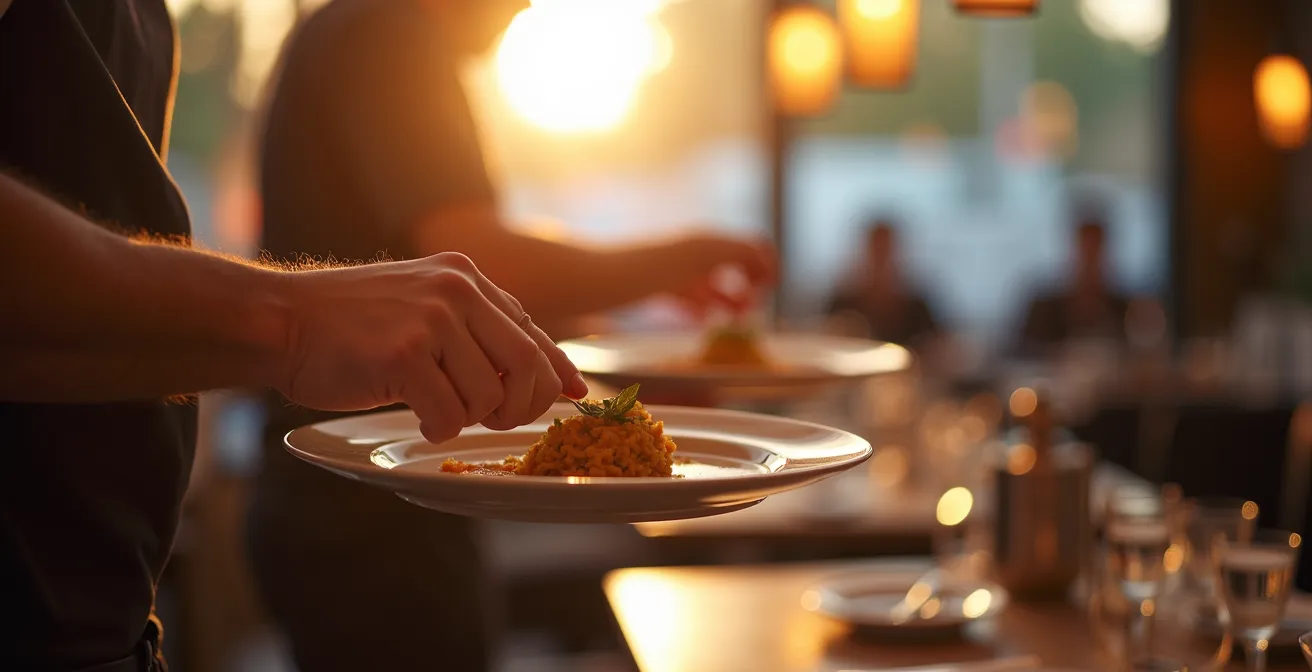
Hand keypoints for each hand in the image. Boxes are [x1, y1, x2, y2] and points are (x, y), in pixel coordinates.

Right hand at [277, 252, 587, 442]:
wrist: (282, 319)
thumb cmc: (351, 323)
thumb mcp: (422, 304)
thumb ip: (478, 330)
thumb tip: (549, 374)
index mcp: (465, 276)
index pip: (533, 331)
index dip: (556, 372)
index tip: (572, 398)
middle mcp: (456, 291)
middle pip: (527, 367)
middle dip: (520, 407)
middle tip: (493, 420)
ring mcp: (431, 320)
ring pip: (489, 398)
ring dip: (466, 418)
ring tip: (433, 404)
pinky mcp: (405, 355)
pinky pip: (450, 416)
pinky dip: (437, 428)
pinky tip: (414, 414)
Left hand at [661, 233, 775, 315]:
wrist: (625, 276)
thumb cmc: (668, 264)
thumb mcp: (712, 253)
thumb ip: (743, 252)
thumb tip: (768, 262)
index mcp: (714, 241)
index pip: (754, 244)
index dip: (768, 264)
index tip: (770, 287)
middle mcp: (702, 253)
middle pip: (739, 268)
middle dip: (751, 288)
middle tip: (752, 309)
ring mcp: (686, 272)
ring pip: (717, 289)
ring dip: (732, 303)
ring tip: (735, 320)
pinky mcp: (670, 291)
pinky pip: (694, 302)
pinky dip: (703, 311)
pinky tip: (702, 319)